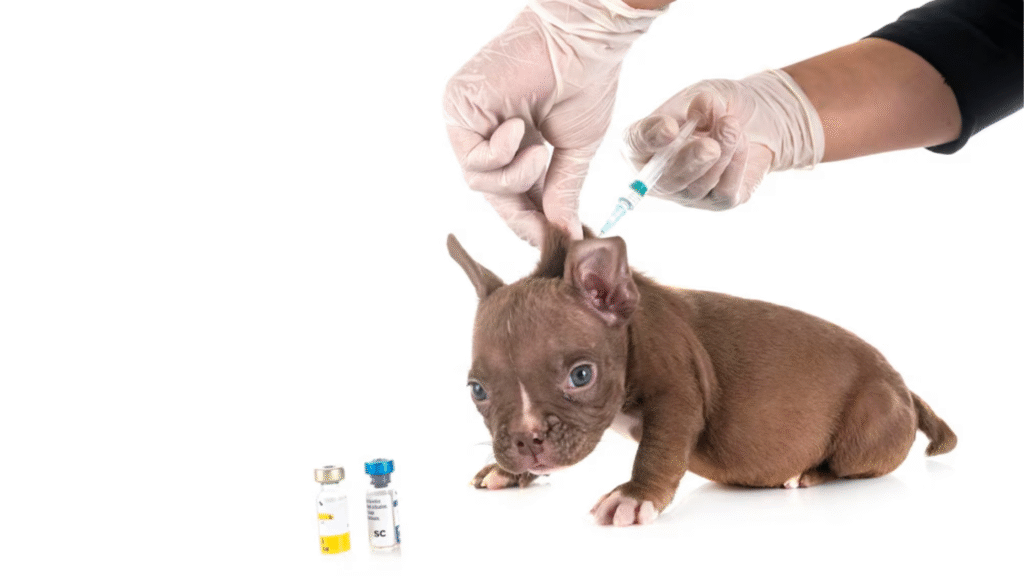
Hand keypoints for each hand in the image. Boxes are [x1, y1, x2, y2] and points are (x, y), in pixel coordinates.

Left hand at [444, 0, 664, 244]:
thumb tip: (566, 234)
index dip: (531, 218)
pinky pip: (475, 160)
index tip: (556, 240)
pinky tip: (520, 128)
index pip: (511, 190)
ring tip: (540, 152)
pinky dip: (502, 154)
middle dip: (522, 211)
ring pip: (479, 182)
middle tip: (551, 227)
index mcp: (513, 137)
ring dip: (516, 177)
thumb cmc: (587, 83)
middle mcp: (484, 128)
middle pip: (491, 190)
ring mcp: (468, 117)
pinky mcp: (458, 105)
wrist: (586, 42)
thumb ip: (562, 191)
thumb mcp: (575, 150)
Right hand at [623, 70, 823, 209]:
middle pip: (665, 179)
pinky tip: (741, 142)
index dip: (650, 138)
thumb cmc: (717, 105)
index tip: (669, 128)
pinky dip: (735, 164)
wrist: (755, 117)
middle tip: (710, 146)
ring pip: (696, 187)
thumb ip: (702, 102)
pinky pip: (723, 193)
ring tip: (731, 124)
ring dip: (719, 154)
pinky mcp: (717, 202)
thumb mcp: (709, 93)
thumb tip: (703, 105)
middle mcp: (660, 174)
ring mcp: (687, 193)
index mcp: (645, 143)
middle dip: (688, 161)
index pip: (636, 144)